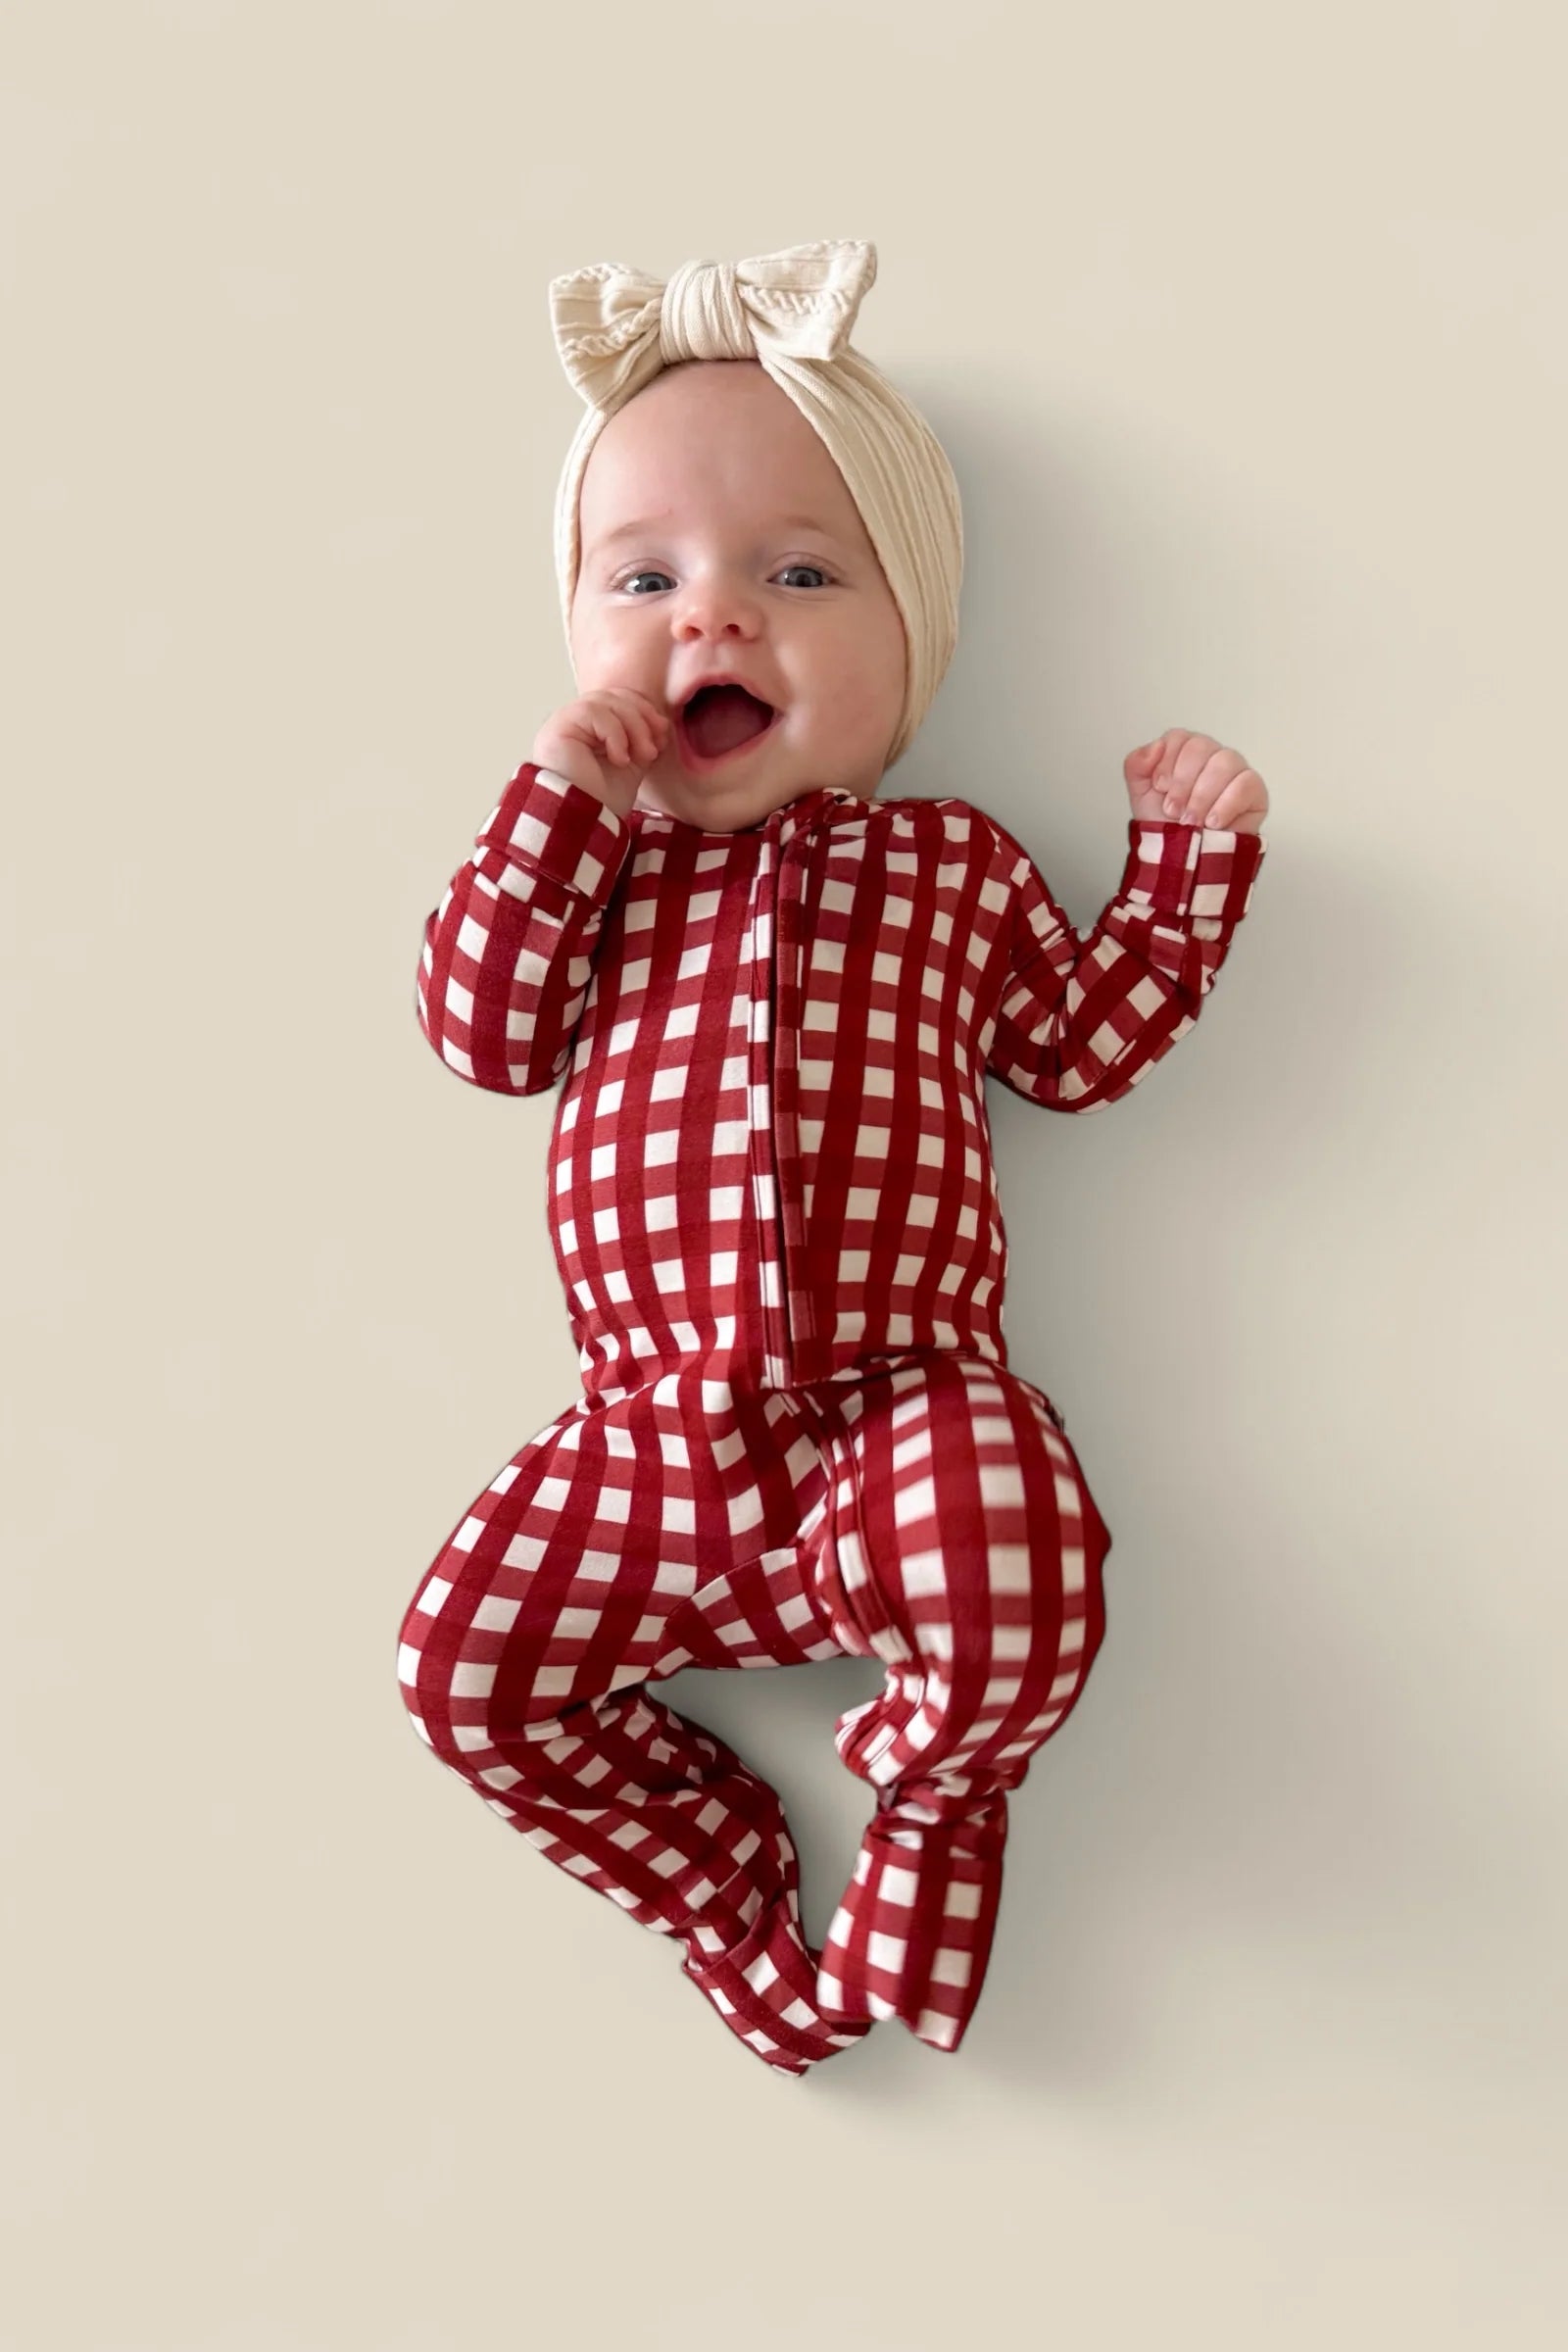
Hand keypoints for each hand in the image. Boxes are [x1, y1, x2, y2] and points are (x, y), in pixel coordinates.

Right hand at [532, 687, 671, 816]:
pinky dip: (615, 734)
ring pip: (605, 701)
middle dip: (642, 718)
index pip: (618, 700)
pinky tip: (620, 759)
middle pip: (613, 697)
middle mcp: (575, 723)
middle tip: (653, 747)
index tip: (662, 736)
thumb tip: (660, 722)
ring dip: (633, 726)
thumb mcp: (632, 764)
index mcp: (591, 730)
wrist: (586, 826)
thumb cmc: (603, 802)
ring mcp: (564, 723)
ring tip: (642, 755)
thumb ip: (641, 739)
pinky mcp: (557, 728)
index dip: (644, 710)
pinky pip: (592, 711)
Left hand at [1124, 731, 1268, 834]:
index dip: (1167, 762)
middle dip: (1182, 782)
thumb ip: (1136, 764)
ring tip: (1191, 821)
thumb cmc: (1165, 824)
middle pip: (1200, 747)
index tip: (1159, 787)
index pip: (1179, 737)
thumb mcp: (1140, 794)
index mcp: (1185, 752)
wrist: (1184, 860)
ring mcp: (1236, 771)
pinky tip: (1213, 823)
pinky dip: (1226, 804)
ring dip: (1201, 796)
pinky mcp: (1255, 791)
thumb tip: (1155, 745)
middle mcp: (1212, 755)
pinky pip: (1246, 783)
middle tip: (1173, 811)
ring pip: (1224, 762)